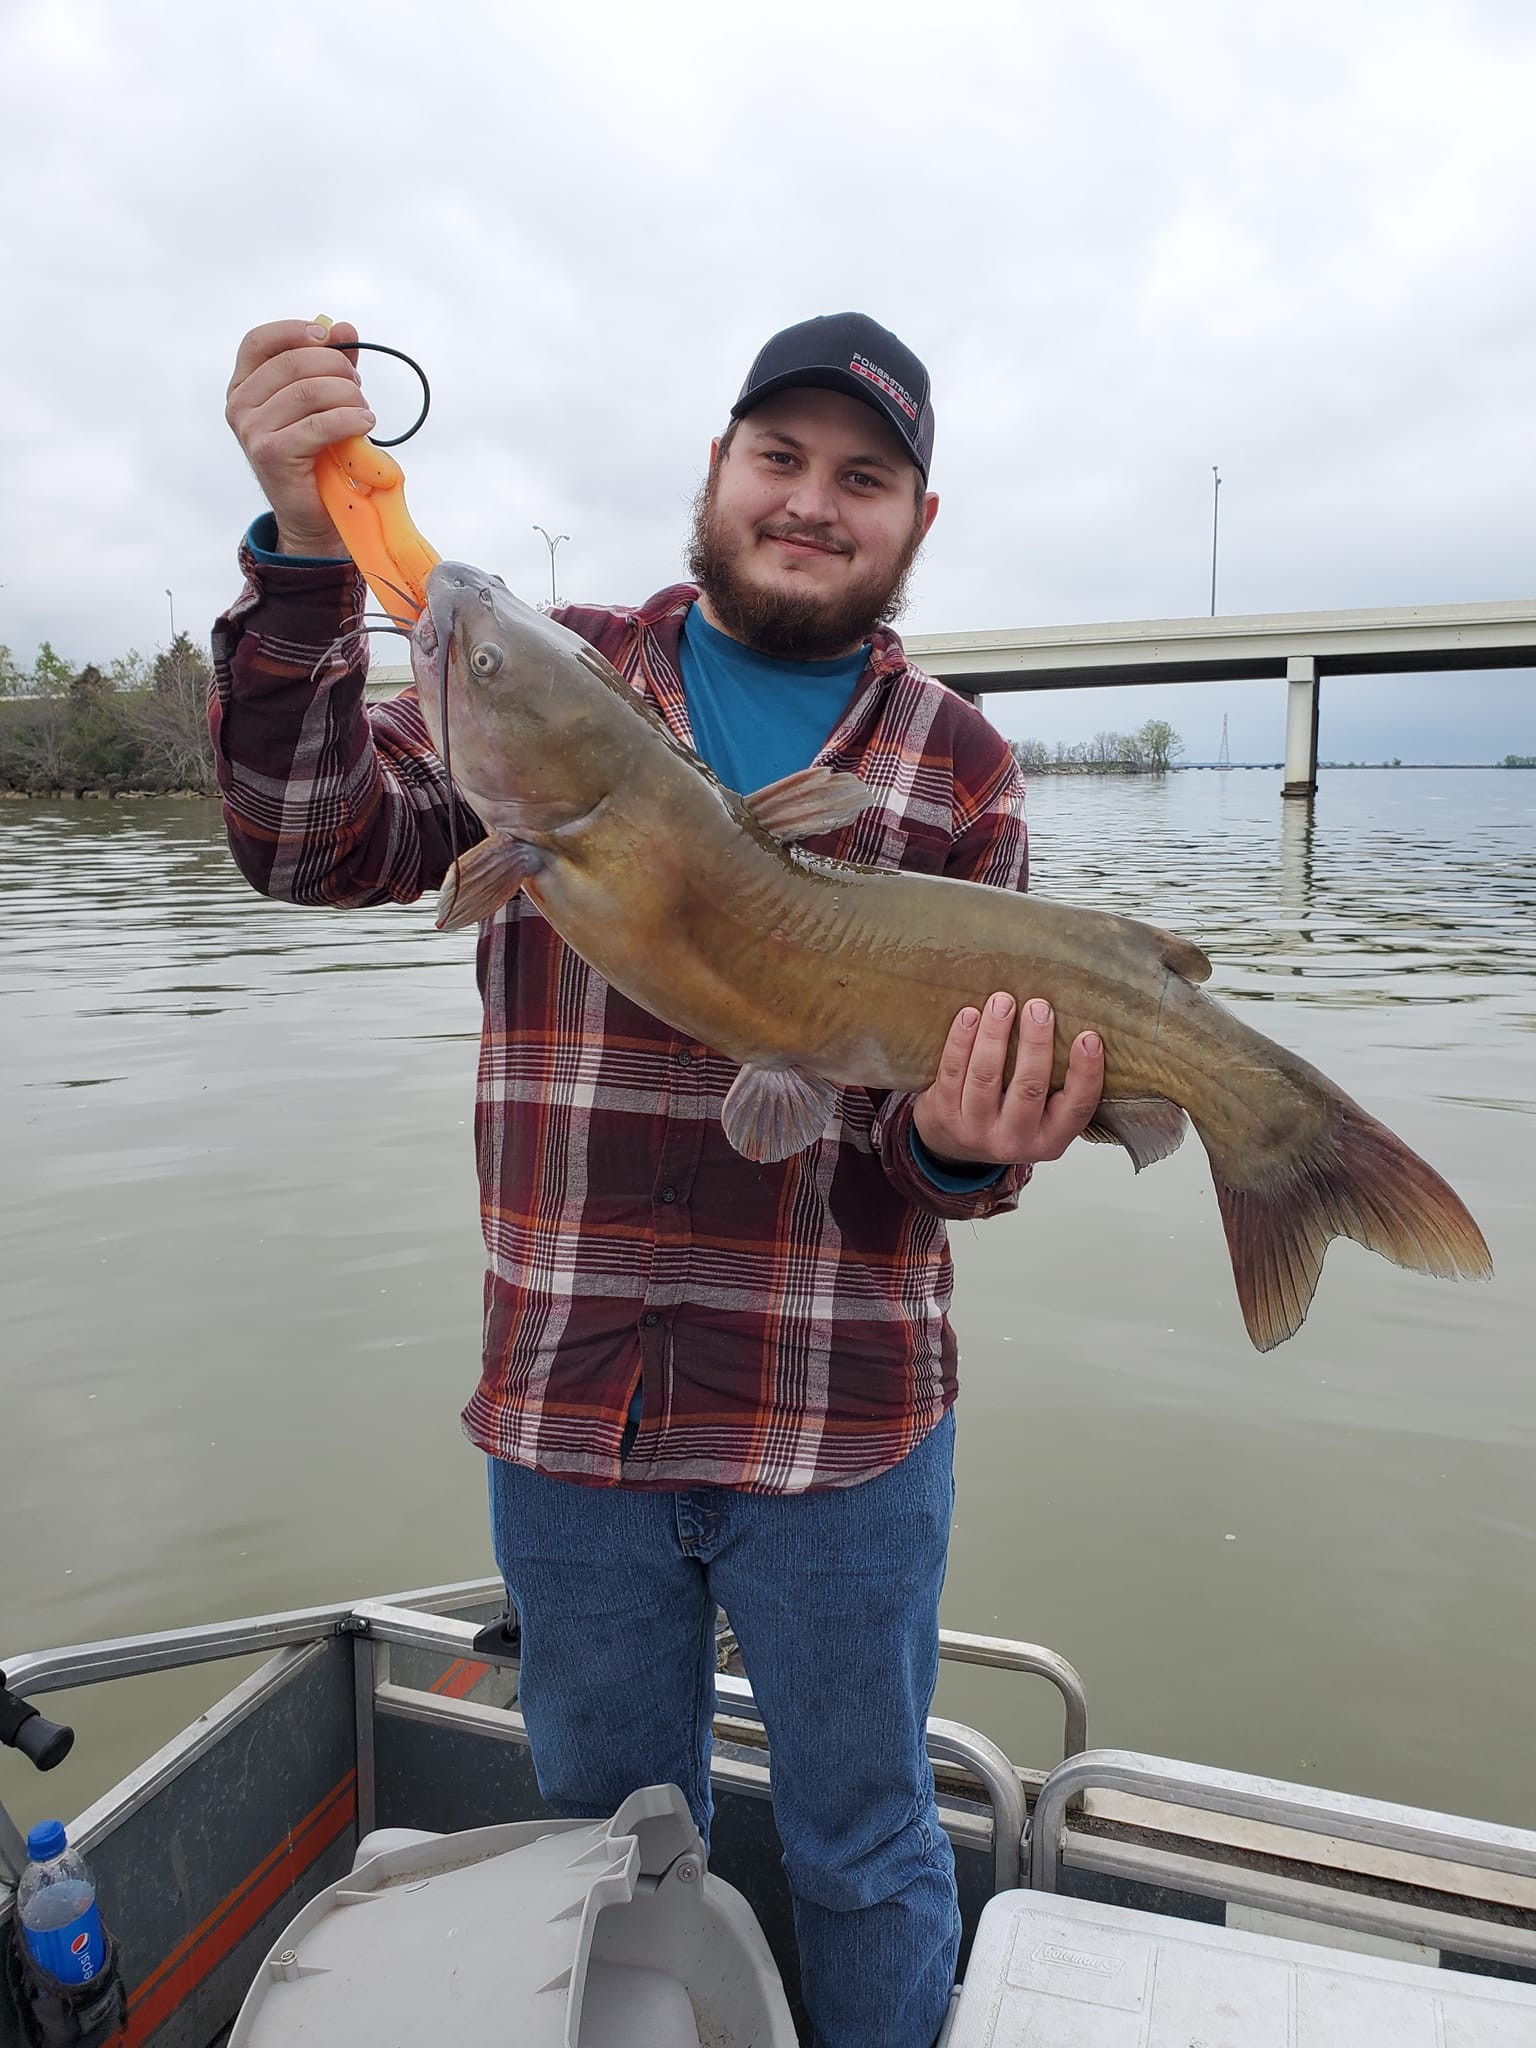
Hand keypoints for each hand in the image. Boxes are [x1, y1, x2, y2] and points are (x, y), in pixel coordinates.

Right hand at [225, 319, 372, 555]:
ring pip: (307, 392)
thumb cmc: (318, 455)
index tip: (330, 339)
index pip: (260, 341)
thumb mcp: (323, 402)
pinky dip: (349, 420)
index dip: (296, 331)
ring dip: (347, 396)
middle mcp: (239, 405)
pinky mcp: (270, 454)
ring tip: (364, 412)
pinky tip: (364, 424)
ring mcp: (251, 430)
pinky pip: (317, 425)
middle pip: (292, 363)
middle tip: (358, 388)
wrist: (313, 514)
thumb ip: (331, 364)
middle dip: (336, 369)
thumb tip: (344, 327)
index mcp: (244, 385)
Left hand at [912, 993, 1102, 1168]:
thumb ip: (1060, 1084)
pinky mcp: (943, 1114)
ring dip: (994, 1034)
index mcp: (1050, 1141)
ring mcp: (975, 1130)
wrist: (954, 1147)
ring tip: (1002, 1002)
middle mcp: (1014, 1141)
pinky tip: (970, 1015)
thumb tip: (1077, 1022)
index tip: (1089, 1037)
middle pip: (1028, 1088)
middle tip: (1039, 1007)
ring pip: (985, 1076)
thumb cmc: (1008, 1118)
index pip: (1076, 1108)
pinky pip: (952, 1071)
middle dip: (1035, 1043)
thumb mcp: (1042, 1116)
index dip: (1086, 1073)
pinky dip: (961, 1040)